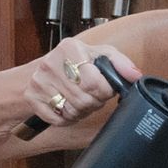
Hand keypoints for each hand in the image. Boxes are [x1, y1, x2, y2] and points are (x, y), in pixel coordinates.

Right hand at [23, 39, 140, 126]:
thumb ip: (121, 64)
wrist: (47, 68)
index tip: (104, 88)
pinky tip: (67, 106)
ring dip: (81, 112)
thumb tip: (136, 76)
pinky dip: (67, 118)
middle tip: (92, 96)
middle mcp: (51, 63)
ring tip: (80, 99)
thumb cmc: (77, 61)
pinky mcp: (31, 97)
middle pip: (84, 100)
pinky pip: (58, 119)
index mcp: (70, 48)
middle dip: (94, 102)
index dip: (105, 92)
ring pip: (72, 111)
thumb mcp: (101, 55)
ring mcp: (39, 81)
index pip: (95, 83)